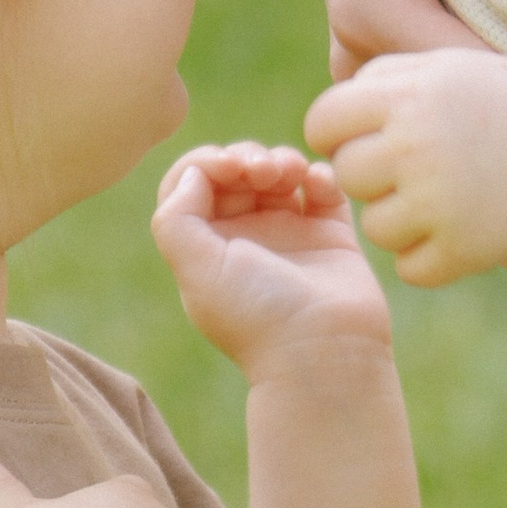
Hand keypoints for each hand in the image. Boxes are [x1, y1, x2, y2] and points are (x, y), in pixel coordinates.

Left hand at [152, 141, 392, 376]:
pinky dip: (319, 174)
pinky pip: (322, 188)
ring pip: (279, 173)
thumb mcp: (197, 270)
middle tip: (261, 170)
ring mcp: (289, 234)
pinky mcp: (330, 235)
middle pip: (236, 171)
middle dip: (246, 157)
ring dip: (282, 159)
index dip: (205, 162)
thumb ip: (175, 218)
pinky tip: (316, 185)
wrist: (326, 350)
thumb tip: (193, 175)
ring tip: (291, 174)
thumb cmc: (258, 314)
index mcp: (207, 247)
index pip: (192, 185)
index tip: (228, 167)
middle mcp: (245, 239)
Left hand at [305, 49, 506, 285]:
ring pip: (374, 227)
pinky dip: (429, 256)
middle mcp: (415, 147)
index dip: (339, 133)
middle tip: (413, 169)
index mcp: (404, 96)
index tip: (368, 137)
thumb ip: (377, 83)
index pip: (322, 125)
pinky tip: (456, 229)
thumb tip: (325, 126)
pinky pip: (410, 268)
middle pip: (347, 177)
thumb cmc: (497, 99)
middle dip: (372, 175)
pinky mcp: (463, 249)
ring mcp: (439, 202)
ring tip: (440, 198)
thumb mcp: (438, 68)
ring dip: (400, 218)